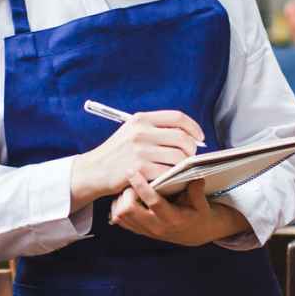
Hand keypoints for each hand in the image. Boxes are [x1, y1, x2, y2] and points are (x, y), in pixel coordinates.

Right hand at [71, 110, 204, 206]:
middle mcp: (141, 132)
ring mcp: (140, 151)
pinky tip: (170, 178)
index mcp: (141, 119)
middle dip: (192, 149)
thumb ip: (155, 129)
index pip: (177, 117)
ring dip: (184, 165)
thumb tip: (186, 133)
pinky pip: (168, 172)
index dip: (193, 127)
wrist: (94, 170)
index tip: (199, 137)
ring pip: (178, 157)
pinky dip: (173, 176)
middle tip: (190, 157)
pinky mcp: (140, 169)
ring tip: (180, 169)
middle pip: (182, 137)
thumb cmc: (117, 153)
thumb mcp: (131, 132)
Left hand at [110, 177, 244, 246]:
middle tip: (131, 182)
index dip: (141, 186)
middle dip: (126, 193)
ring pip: (120, 216)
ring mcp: (146, 230)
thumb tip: (195, 177)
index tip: (133, 171)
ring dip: (120, 200)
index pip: (153, 202)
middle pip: (128, 210)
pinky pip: (120, 220)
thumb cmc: (198, 214)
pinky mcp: (140, 231)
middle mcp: (157, 226)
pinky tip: (127, 198)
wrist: (195, 234)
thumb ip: (197, 192)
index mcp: (173, 218)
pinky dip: (118, 207)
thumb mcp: (202, 204)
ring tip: (129, 188)